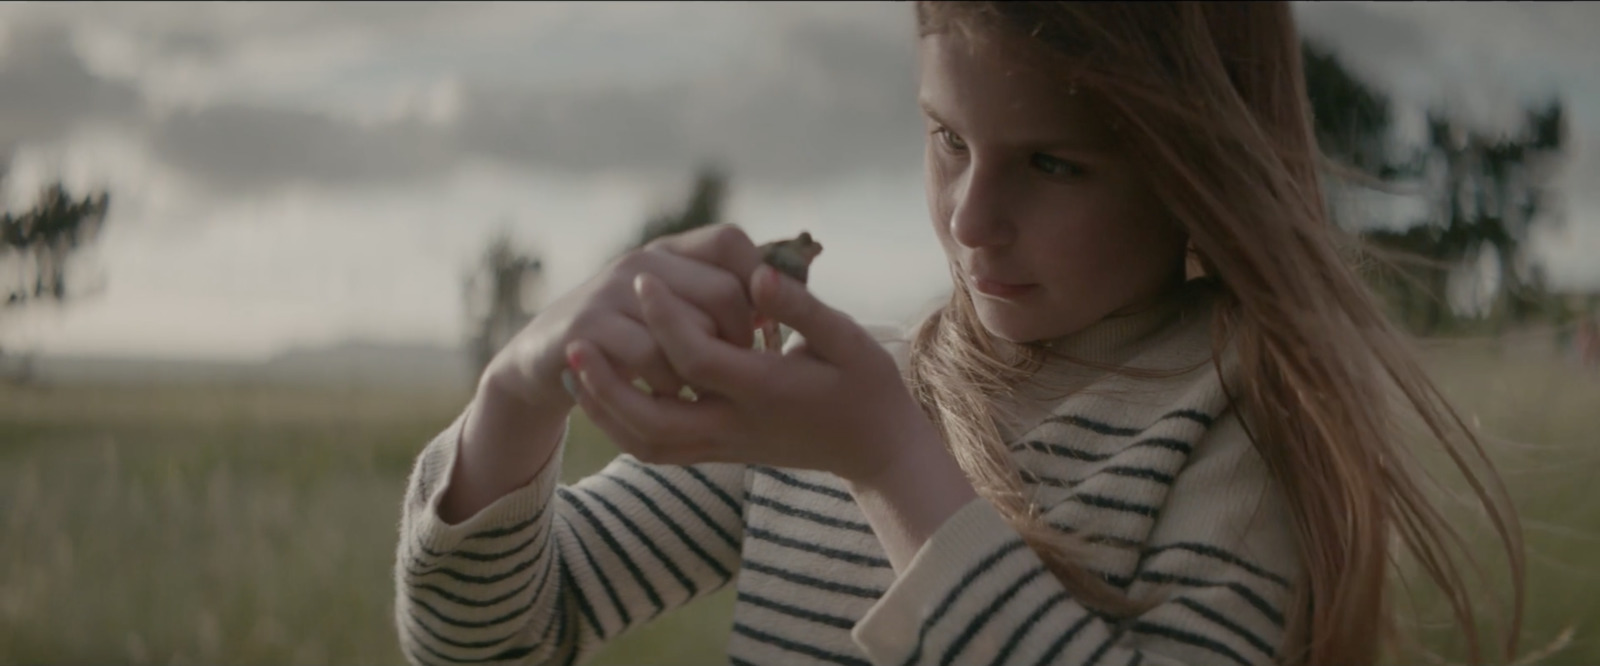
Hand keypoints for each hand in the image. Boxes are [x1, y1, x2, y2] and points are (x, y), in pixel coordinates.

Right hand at [478, 224, 767, 418]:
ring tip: (707, 390)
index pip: (730, 242)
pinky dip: (669, 386)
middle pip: (720, 292)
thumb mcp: (672, 305)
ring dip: (705, 371)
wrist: (544, 356)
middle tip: (741, 368)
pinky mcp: (587, 330)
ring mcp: (612, 293)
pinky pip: (649, 359)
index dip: (759, 281)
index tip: (768, 327)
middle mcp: (643, 263)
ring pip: (689, 331)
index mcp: (670, 251)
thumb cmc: (628, 336)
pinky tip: (674, 400)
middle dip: (739, 337)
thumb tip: (785, 304)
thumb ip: (720, 296)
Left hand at [564, 262, 941, 482]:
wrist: (875, 447)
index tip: (642, 277)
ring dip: (605, 408)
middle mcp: (738, 423)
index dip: (665, 317)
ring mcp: (725, 444)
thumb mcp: (848, 338)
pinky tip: (601, 394)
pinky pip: (657, 451)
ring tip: (574, 368)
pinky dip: (621, 427)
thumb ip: (800, 307)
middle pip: (654, 416)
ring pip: (648, 442)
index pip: (699, 357)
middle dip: (608, 381)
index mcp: (767, 389)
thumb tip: (759, 274)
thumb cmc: (866, 384)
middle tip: (575, 341)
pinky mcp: (719, 453)